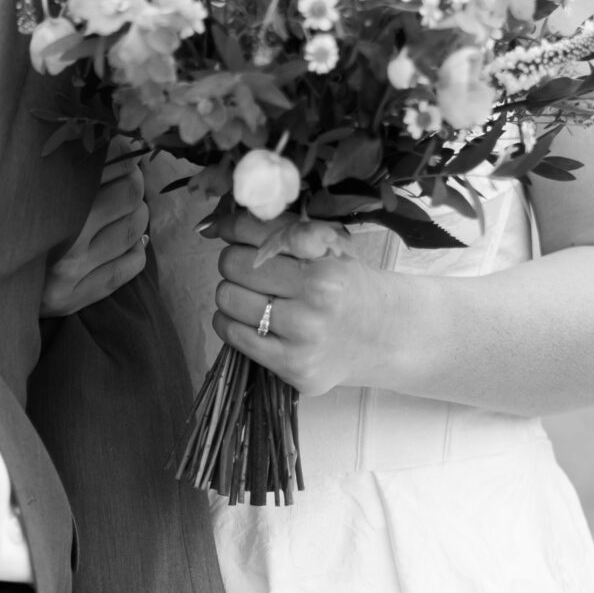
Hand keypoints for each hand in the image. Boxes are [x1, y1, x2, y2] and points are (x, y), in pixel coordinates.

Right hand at [40, 148, 146, 316]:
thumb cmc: (6, 225)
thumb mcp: (25, 191)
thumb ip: (62, 169)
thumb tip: (112, 140)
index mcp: (45, 213)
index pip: (103, 172)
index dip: (120, 156)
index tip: (120, 148)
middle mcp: (63, 249)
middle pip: (127, 198)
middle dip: (134, 181)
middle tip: (128, 176)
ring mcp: (73, 277)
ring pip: (133, 230)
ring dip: (138, 212)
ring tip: (127, 206)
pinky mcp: (82, 297)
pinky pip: (131, 265)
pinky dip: (137, 247)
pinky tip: (125, 240)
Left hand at [212, 206, 380, 396]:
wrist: (384, 335)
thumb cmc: (347, 284)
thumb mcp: (328, 245)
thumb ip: (279, 229)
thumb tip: (209, 226)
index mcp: (325, 259)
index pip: (253, 230)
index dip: (232, 228)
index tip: (226, 231)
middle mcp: (317, 297)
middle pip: (232, 263)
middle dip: (235, 262)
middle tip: (252, 270)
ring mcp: (305, 335)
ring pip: (227, 298)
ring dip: (232, 293)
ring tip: (255, 296)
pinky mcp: (293, 366)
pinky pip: (232, 334)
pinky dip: (230, 322)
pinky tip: (250, 319)